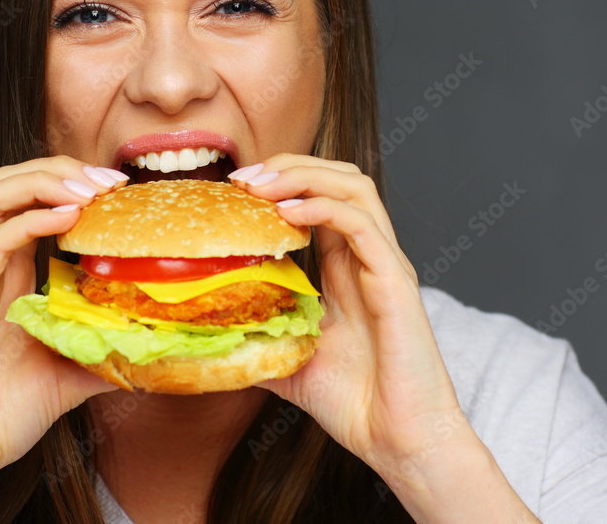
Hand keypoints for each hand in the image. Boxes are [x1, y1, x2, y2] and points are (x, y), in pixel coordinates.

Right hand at [0, 157, 126, 508]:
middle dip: (59, 168)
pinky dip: (31, 218)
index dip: (70, 181)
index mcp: (6, 272)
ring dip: (44, 180)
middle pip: (7, 181)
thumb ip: (104, 349)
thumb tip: (153, 346)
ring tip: (89, 190)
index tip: (118, 189)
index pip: (28, 198)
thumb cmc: (1, 414)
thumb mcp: (70, 371)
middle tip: (109, 181)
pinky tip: (69, 217)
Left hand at [230, 154, 473, 483]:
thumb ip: (258, 339)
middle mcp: (368, 257)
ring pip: (354, 187)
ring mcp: (385, 265)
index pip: (318, 197)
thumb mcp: (289, 360)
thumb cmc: (355, 403)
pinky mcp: (396, 282)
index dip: (280, 181)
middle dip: (290, 165)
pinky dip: (322, 208)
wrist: (399, 442)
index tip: (235, 188)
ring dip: (304, 176)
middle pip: (339, 177)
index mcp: (346, 267)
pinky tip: (287, 213)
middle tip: (243, 177)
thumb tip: (208, 338)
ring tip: (261, 185)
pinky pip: (361, 225)